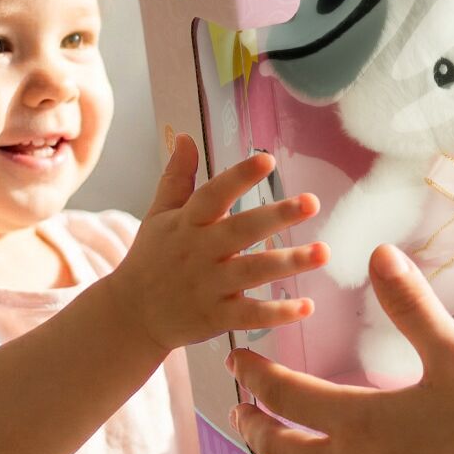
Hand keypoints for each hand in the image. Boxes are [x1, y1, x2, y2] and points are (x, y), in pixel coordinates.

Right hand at [108, 134, 328, 355]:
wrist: (130, 315)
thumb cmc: (151, 258)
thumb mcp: (159, 215)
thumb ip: (177, 177)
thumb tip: (185, 135)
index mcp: (188, 223)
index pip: (213, 194)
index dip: (239, 177)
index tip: (267, 160)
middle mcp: (200, 252)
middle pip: (241, 230)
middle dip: (277, 216)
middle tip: (312, 202)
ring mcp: (209, 286)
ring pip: (253, 271)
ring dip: (289, 263)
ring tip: (324, 252)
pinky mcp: (217, 317)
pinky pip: (250, 315)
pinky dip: (277, 313)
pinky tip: (306, 306)